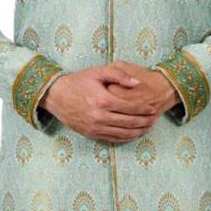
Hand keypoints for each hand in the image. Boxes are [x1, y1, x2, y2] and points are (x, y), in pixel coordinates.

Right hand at [39, 62, 176, 140]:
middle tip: (155, 119)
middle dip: (145, 121)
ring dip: (138, 131)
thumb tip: (138, 83)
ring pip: (122, 133)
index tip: (153, 108)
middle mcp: (99, 116)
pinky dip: (125, 137)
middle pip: (129, 122)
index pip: (130, 107)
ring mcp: (94, 127)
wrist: (55, 96)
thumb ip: (119, 75)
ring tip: (148, 128)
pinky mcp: (90, 133)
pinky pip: (112, 138)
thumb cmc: (78, 81)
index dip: (144, 109)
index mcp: (103, 100)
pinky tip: (133, 134)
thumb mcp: (98, 72)